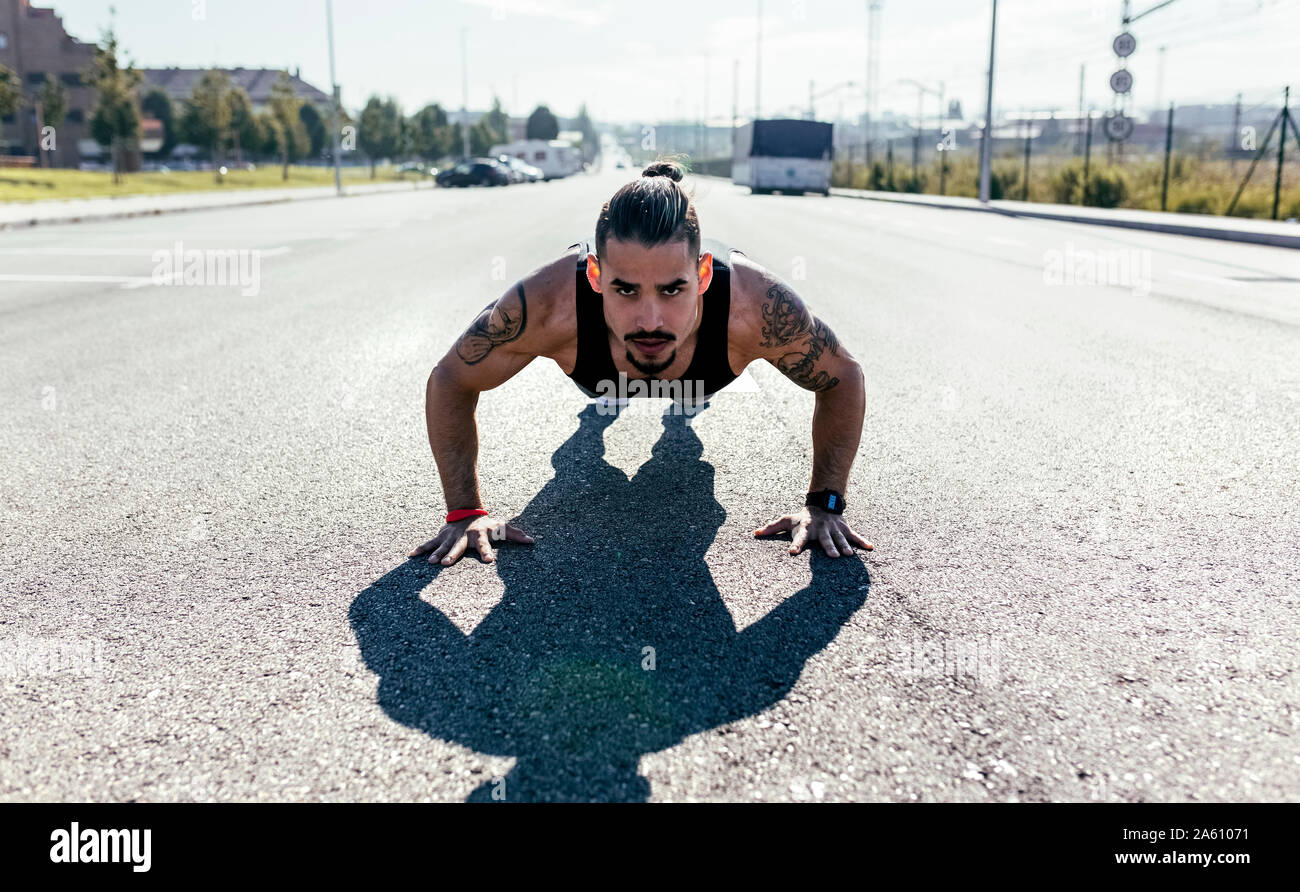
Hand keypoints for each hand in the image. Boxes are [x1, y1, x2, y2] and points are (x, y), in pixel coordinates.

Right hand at [408, 515, 534, 565]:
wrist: (467, 513)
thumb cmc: (487, 525)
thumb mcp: (502, 528)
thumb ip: (516, 535)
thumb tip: (532, 541)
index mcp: (479, 536)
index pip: (485, 545)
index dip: (487, 552)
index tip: (488, 560)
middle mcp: (463, 537)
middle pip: (458, 547)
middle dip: (452, 555)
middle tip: (446, 564)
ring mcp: (450, 538)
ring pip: (442, 546)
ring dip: (436, 553)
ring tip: (431, 562)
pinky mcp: (441, 538)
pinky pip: (429, 544)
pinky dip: (420, 549)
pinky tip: (411, 555)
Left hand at [753, 506, 872, 557]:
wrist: (821, 503)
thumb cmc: (802, 517)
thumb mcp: (786, 520)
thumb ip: (771, 528)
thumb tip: (754, 534)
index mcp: (806, 528)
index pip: (799, 537)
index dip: (796, 544)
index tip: (793, 552)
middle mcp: (821, 529)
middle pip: (825, 539)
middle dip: (829, 547)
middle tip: (833, 556)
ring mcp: (834, 529)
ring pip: (840, 538)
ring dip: (845, 546)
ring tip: (848, 555)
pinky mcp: (844, 529)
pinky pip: (854, 536)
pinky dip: (862, 541)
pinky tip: (870, 547)